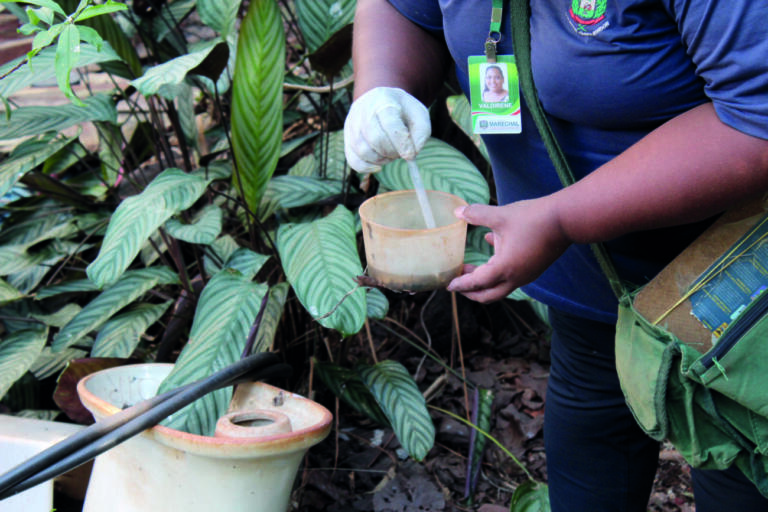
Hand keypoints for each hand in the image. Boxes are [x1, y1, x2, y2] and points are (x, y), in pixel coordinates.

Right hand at [344, 87, 430, 172]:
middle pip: (375, 138)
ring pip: (362, 150)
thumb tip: (410, 155)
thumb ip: (421, 134)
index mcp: (384, 100)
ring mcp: (352, 123)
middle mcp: (363, 110)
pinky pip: (352, 159)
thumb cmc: (403, 111)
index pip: (390, 123)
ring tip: (390, 154)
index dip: (401, 143)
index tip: (410, 155)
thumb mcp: (419, 115)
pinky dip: (366, 167)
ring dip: (380, 159)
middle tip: (400, 153)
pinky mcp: (347, 137)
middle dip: (391, 152)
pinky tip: (379, 166)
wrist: (381, 101)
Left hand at [447, 198, 570, 302]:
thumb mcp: (501, 215)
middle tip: (458, 284)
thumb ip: (477, 214)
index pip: (476, 283)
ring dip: (485, 281)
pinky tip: (493, 246)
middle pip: (488, 295)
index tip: (449, 285)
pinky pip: (512, 276)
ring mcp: (527, 275)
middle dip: (471, 292)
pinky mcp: (534, 268)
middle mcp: (516, 278)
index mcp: (504, 269)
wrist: (566, 219)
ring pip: (501, 287)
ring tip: (471, 268)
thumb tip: (457, 212)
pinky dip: (498, 270)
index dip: (461, 284)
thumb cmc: (534, 217)